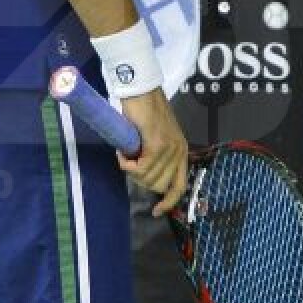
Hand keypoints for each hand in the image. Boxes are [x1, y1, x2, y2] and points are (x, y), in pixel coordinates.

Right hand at [116, 89, 188, 216]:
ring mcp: (170, 149)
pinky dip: (127, 164)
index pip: (179, 186)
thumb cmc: (144, 111)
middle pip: (158, 185)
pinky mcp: (157, 144)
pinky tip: (122, 152)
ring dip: (131, 170)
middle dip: (140, 180)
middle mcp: (179, 152)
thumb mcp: (154, 137)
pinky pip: (141, 168)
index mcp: (181, 152)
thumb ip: (154, 155)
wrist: (141, 91)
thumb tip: (144, 175)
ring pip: (147, 178)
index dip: (168, 202)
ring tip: (125, 154)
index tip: (156, 211)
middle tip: (129, 164)